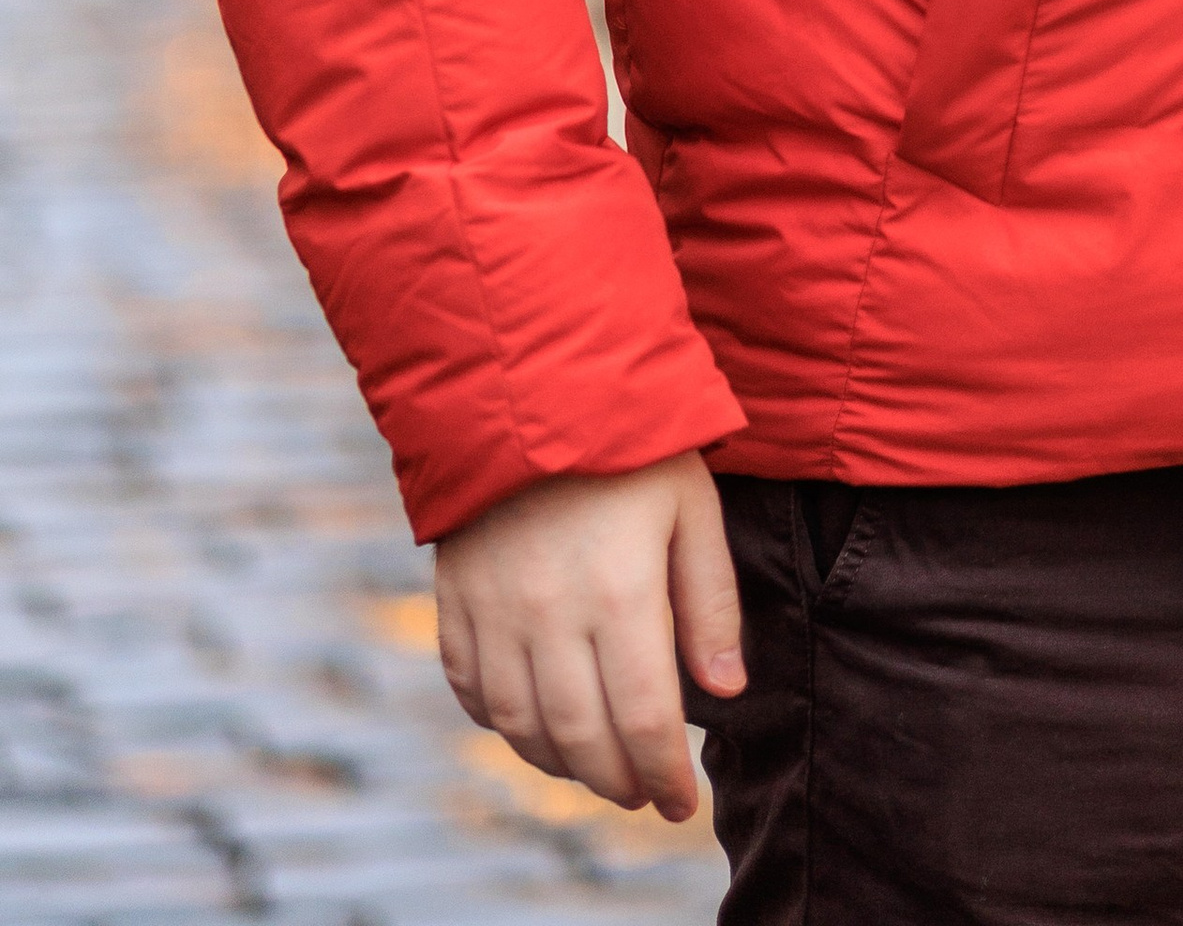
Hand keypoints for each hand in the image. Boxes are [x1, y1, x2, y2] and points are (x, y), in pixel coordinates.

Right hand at [434, 450, 744, 820]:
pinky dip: (502, 724)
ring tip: (598, 769)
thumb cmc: (631, 442)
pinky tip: (534, 726)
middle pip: (582, 739)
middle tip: (645, 794)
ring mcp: (493, 611)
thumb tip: (727, 690)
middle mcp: (549, 615)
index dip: (665, 776)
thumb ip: (711, 602)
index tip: (682, 804)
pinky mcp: (454, 598)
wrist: (531, 379)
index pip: (646, 721)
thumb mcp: (693, 506)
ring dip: (562, 765)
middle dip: (619, 782)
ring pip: (521, 727)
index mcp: (618, 594)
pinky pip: (470, 689)